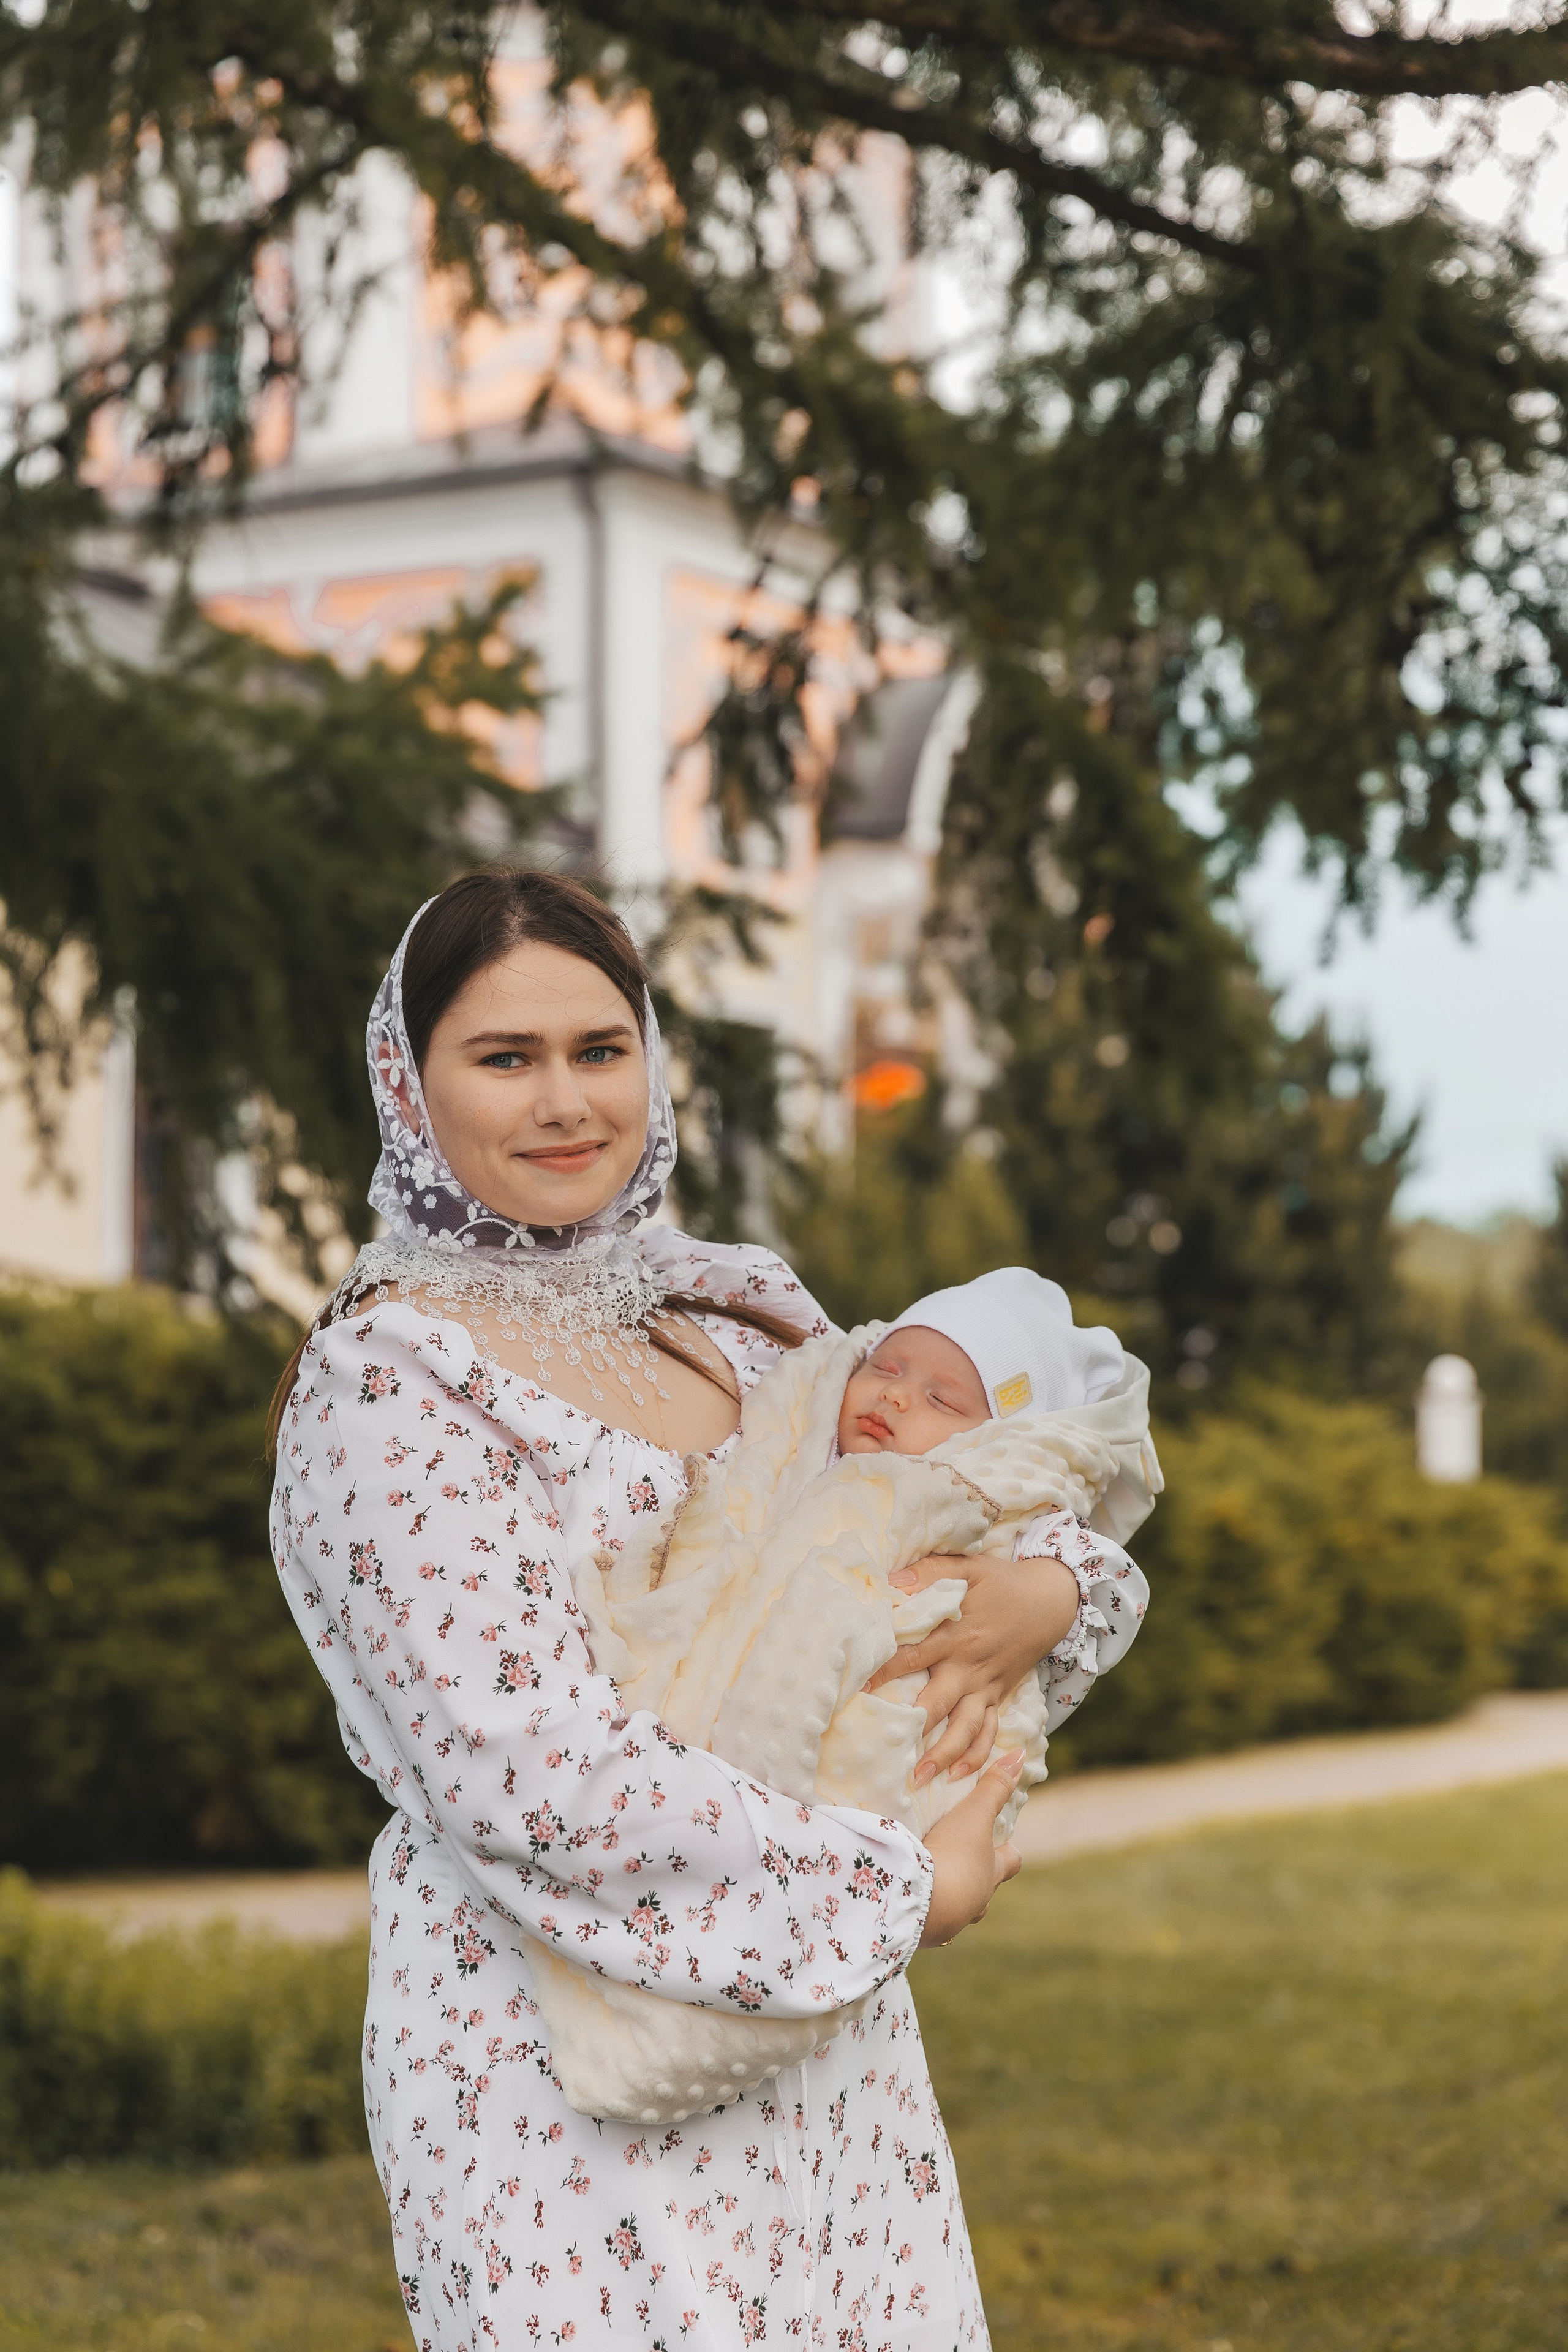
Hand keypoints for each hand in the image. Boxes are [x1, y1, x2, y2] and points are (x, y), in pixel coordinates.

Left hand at [867, 1550, 1079, 1785]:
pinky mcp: (999, 1694)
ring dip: (944, 1753)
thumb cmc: (1002, 1582)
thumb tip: (892, 1581)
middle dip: (914, 1727)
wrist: (1051, 1599)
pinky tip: (961, 1775)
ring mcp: (986, 1685)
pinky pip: (990, 1730)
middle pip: (938, 1701)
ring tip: (920, 1778)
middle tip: (886, 1750)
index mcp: (955, 1634)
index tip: (858, 1688)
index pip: (912, 1655)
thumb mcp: (968, 1567)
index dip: (885, 1671)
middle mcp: (969, 1665)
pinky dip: (978, 1754)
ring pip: (965, 1726)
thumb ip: (930, 1572)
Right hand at [918, 1751, 1024, 1946]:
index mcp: (991, 1872)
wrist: (921, 1903)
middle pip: (986, 1889)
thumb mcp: (974, 1815)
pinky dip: (926, 1907)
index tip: (1002, 1841)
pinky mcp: (926, 1930)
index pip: (1011, 1862)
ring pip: (960, 1908)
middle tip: (961, 1858)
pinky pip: (931, 1919)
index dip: (1008, 1851)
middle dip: (977, 1876)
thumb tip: (1021, 1755)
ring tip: (933, 1879)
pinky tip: (910, 1896)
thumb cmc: (954, 1855)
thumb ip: (993, 1786)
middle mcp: (977, 1899)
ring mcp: (954, 1919)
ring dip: (951, 1895)